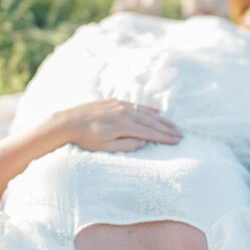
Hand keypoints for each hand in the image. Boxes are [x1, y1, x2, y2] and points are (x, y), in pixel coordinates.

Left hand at [50, 100, 182, 151]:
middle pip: (152, 122)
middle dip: (167, 128)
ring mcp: (120, 105)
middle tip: (181, 134)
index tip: (177, 141)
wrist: (68, 121)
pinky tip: (156, 112)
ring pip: (146, 113)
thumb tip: (144, 142)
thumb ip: (127, 145)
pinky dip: (147, 109)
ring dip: (161, 119)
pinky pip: (136, 105)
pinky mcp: (115, 101)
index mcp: (124, 126)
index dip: (165, 137)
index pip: (150, 132)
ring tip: (173, 125)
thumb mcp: (105, 148)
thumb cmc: (86, 138)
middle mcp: (125, 113)